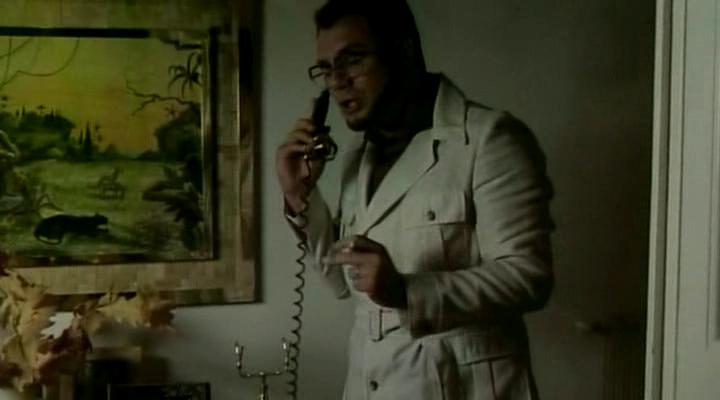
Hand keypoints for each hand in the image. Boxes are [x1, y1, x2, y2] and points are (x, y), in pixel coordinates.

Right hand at [276, 97, 327, 213]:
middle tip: (315, 131)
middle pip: (300, 123)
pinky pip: (291, 144)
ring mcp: (288, 145)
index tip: (316, 99)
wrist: (301, 189)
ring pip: (296, 132)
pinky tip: (306, 151)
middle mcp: (295, 140)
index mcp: (305, 139)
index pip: (308, 122)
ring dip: (306, 136)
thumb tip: (325, 129)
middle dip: (308, 124)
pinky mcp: (282, 153)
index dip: (312, 110)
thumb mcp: (321, 156)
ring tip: (312, 146)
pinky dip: (300, 146)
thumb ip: (322, 143)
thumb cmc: (310, 173)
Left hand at [324, 235, 407, 308]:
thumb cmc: (386, 273)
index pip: (357, 240)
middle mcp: (376, 258)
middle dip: (335, 258)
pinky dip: (359, 286)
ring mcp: (373, 272)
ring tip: (367, 279)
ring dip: (355, 276)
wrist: (402, 290)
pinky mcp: (370, 285)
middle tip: (325, 260)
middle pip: (349, 255)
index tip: (332, 247)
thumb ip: (363, 251)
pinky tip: (369, 286)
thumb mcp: (379, 257)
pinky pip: (355, 284)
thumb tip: (342, 250)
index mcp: (378, 249)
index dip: (342, 243)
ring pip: (351, 272)